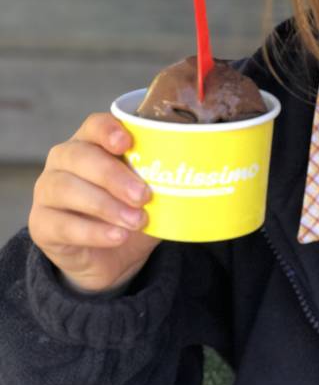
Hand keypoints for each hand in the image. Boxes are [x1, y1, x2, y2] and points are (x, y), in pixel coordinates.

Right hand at [29, 112, 158, 292]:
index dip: (108, 130)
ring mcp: (48, 192)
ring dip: (105, 205)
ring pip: (66, 188)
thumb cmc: (131, 213)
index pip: (94, 126)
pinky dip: (93, 231)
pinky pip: (62, 224)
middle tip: (144, 196)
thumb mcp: (154, 195)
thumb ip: (168, 180)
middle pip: (79, 156)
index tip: (128, 142)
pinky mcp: (42, 224)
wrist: (110, 258)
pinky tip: (117, 236)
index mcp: (92, 144)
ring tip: (136, 221)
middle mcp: (64, 162)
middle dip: (113, 175)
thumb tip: (210, 171)